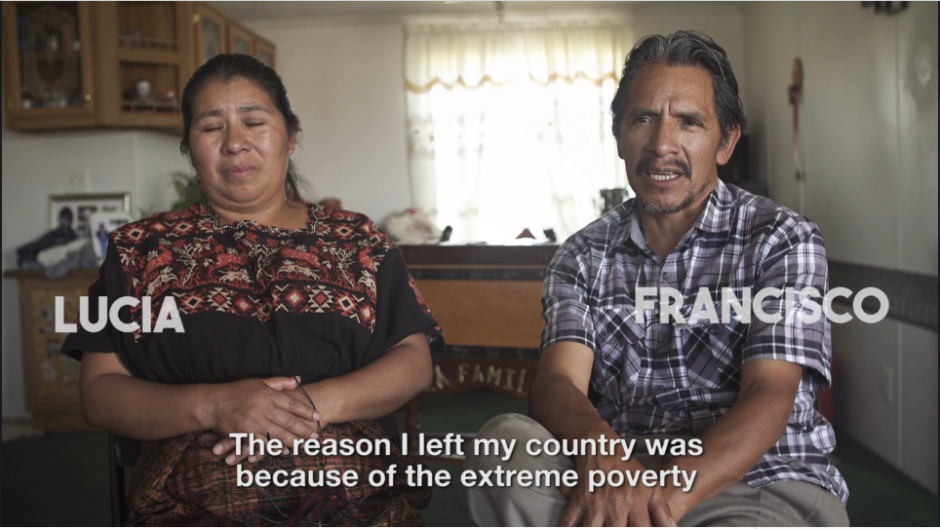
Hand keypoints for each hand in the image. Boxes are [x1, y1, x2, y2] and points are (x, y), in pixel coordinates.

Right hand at [204, 377, 319, 465]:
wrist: (212, 403)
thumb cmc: (236, 391)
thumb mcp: (258, 382)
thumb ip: (279, 382)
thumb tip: (298, 380)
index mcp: (267, 395)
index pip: (291, 403)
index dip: (306, 411)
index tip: (317, 417)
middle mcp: (262, 408)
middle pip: (288, 421)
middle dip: (304, 430)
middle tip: (315, 436)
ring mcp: (253, 422)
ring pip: (278, 434)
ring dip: (292, 441)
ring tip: (304, 445)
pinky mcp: (244, 433)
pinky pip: (262, 443)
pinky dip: (274, 448)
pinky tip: (283, 451)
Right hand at [559, 453, 673, 526]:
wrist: (600, 447)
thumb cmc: (627, 469)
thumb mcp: (650, 485)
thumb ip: (661, 510)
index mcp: (636, 502)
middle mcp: (615, 505)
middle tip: (617, 528)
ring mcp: (595, 504)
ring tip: (600, 527)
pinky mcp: (578, 501)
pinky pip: (568, 521)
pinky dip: (566, 527)